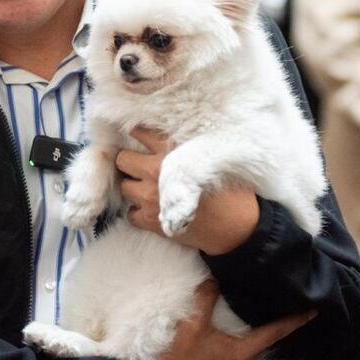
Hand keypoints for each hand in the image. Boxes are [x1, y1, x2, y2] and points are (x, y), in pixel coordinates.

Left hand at [118, 128, 259, 254]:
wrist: (236, 227)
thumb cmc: (229, 190)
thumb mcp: (212, 156)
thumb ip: (188, 145)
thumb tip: (173, 133)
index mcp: (172, 150)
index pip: (139, 132)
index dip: (137, 136)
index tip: (138, 140)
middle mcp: (156, 170)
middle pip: (122, 159)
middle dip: (129, 163)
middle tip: (138, 168)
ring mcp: (150, 196)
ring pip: (124, 186)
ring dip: (133, 189)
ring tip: (146, 191)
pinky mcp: (150, 221)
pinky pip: (129, 214)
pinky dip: (137, 214)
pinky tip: (152, 212)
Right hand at [142, 280, 313, 359]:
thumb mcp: (190, 325)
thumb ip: (204, 300)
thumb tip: (214, 281)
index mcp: (239, 353)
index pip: (273, 334)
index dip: (293, 322)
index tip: (311, 312)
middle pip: (258, 345)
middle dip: (261, 330)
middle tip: (262, 313)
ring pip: (243, 355)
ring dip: (241, 342)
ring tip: (232, 329)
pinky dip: (229, 353)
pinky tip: (215, 346)